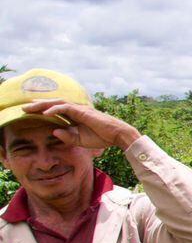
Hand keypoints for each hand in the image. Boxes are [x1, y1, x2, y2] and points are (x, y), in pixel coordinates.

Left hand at [22, 101, 138, 151]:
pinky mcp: (82, 111)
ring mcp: (79, 109)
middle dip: (38, 105)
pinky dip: (54, 110)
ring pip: (57, 103)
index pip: (56, 110)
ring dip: (42, 105)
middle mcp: (76, 109)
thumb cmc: (101, 137)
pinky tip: (45, 113)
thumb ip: (66, 136)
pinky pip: (65, 108)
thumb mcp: (80, 140)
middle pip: (54, 104)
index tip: (30, 112)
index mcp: (75, 116)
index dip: (43, 110)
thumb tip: (53, 132)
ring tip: (29, 108)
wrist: (117, 135)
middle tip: (23, 108)